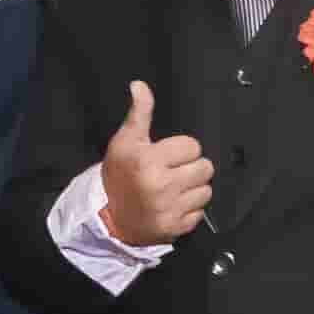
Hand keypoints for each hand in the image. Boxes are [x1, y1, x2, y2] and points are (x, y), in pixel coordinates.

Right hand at [98, 81, 219, 247]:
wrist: (108, 217)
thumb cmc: (118, 175)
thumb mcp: (125, 141)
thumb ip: (139, 113)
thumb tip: (139, 85)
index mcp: (148, 161)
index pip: (193, 146)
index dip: (182, 148)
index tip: (167, 155)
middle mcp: (161, 185)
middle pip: (205, 168)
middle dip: (191, 167)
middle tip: (174, 171)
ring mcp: (169, 209)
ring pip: (206, 191)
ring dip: (194, 188)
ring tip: (175, 188)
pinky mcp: (175, 227)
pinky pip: (200, 213)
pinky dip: (190, 209)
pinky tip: (174, 205)